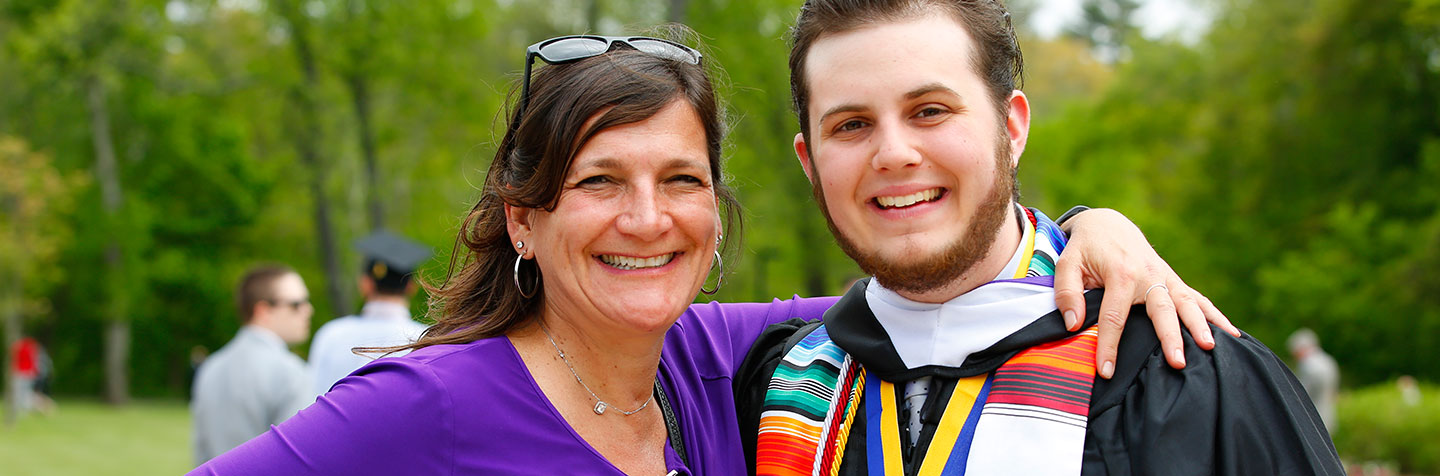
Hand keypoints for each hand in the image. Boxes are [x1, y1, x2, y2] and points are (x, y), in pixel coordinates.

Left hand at [1052, 208, 1239, 378]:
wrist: (1108, 224)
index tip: (1107, 371)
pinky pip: (1197, 298)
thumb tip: (1075, 324)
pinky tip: (1232, 336)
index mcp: (1121, 273)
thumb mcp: (1067, 263)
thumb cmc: (1085, 247)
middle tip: (1178, 363)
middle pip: (1163, 309)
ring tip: (1213, 349)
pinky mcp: (1174, 280)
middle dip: (1171, 337)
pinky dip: (1215, 316)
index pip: (1115, 316)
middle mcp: (1149, 275)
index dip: (1110, 345)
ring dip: (1202, 326)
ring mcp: (1166, 277)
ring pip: (1188, 303)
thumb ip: (1067, 292)